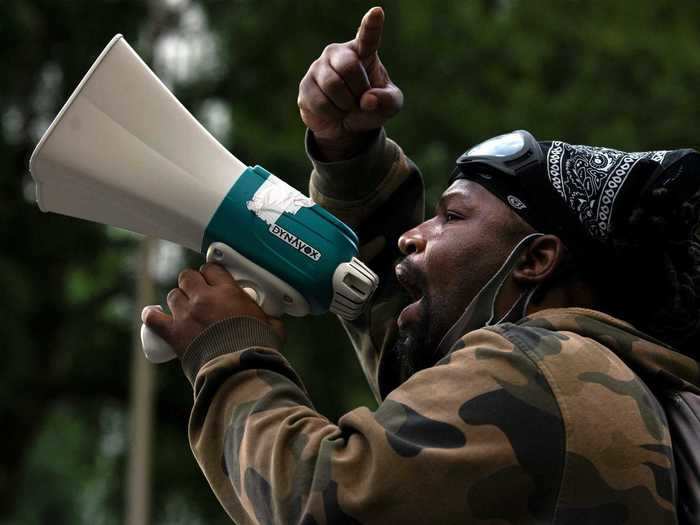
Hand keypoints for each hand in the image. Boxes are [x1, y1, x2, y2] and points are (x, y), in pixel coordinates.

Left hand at [142, 264, 284, 357]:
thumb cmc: (257, 348)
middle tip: (198, 294)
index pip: (212, 269)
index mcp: (228, 292)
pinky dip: (152, 316)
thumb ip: (270, 318)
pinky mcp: (173, 333)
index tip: (214, 281)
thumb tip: (274, 320)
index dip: (211, 274)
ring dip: (178, 300)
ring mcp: (186, 314)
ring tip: (184, 309)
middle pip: (188, 277)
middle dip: (192, 283)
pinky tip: (153, 315)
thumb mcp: (271, 327)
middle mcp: (204, 298)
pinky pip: (153, 318)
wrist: (238, 370)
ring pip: (172, 295)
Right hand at [298, 6, 402, 159]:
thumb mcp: (390, 106)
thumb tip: (367, 100)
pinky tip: (334, 112)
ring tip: (347, 106)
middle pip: (349, 66)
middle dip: (358, 90)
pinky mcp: (305, 85)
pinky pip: (321, 102)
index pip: (368, 35)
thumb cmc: (370, 108)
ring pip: (333, 85)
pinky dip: (333, 114)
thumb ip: (388, 100)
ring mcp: (318, 67)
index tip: (377, 12)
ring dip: (346, 104)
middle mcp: (338, 53)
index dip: (371, 25)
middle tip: (360, 99)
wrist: (346, 126)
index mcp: (363, 51)